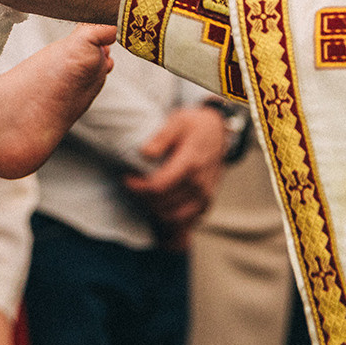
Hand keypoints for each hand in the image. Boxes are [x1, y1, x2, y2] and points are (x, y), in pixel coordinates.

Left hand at [123, 104, 228, 248]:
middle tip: (134, 186)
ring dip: (155, 211)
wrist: (218, 132)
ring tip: (145, 196)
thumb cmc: (193, 126)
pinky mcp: (205, 204)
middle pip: (164, 205)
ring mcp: (205, 196)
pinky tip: (158, 209)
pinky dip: (170, 221)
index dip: (139, 187)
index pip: (159, 186)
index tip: (127, 179)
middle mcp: (200, 184)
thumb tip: (145, 154)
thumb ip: (161, 137)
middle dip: (144, 199)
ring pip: (174, 218)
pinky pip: (186, 222)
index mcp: (191, 163)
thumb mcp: (177, 122)